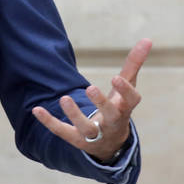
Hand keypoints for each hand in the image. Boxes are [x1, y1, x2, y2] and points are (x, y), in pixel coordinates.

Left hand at [31, 38, 151, 162]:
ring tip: (65, 98)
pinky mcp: (76, 140)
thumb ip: (134, 64)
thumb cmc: (119, 108)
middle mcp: (112, 123)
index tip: (115, 78)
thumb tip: (147, 39)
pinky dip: (50, 122)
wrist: (110, 144)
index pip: (131, 101)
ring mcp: (94, 135)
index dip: (125, 91)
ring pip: (86, 128)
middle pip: (110, 116)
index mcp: (125, 108)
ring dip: (75, 115)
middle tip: (90, 88)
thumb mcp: (127, 87)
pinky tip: (36, 110)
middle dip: (101, 104)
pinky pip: (62, 132)